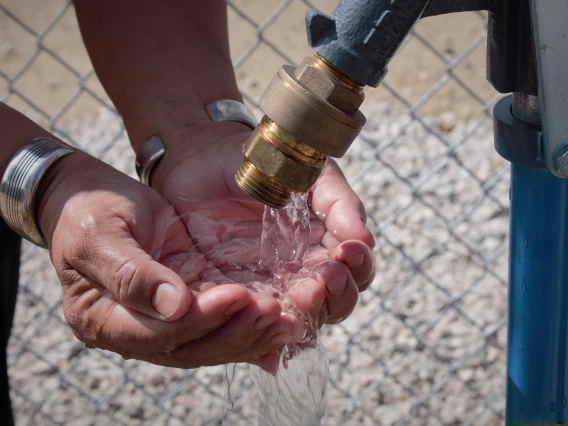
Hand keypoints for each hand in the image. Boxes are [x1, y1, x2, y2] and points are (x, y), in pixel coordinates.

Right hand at [37, 151, 298, 367]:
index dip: (200, 320)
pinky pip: (216, 323)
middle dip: (235, 332)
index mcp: (102, 319)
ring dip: (248, 335)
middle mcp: (132, 330)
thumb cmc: (87, 211)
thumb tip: (173, 307)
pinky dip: (245, 325)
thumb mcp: (99, 235)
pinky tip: (278, 323)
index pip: (158, 334)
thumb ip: (131, 274)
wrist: (88, 198)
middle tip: (274, 312)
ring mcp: (159, 321)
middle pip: (189, 348)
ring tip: (287, 321)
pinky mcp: (182, 302)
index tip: (237, 295)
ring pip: (208, 342)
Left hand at [150, 121, 375, 370]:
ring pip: (301, 319)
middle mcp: (304, 273)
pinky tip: (264, 317)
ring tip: (300, 294)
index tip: (347, 253)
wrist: (207, 157)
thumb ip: (339, 203)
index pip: (356, 273)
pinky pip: (255, 322)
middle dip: (335, 296)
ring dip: (306, 314)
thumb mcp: (309, 174)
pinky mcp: (236, 295)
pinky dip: (266, 330)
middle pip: (335, 304)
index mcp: (327, 246)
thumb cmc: (265, 163)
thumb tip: (364, 239)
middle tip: (322, 281)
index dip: (357, 269)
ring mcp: (271, 287)